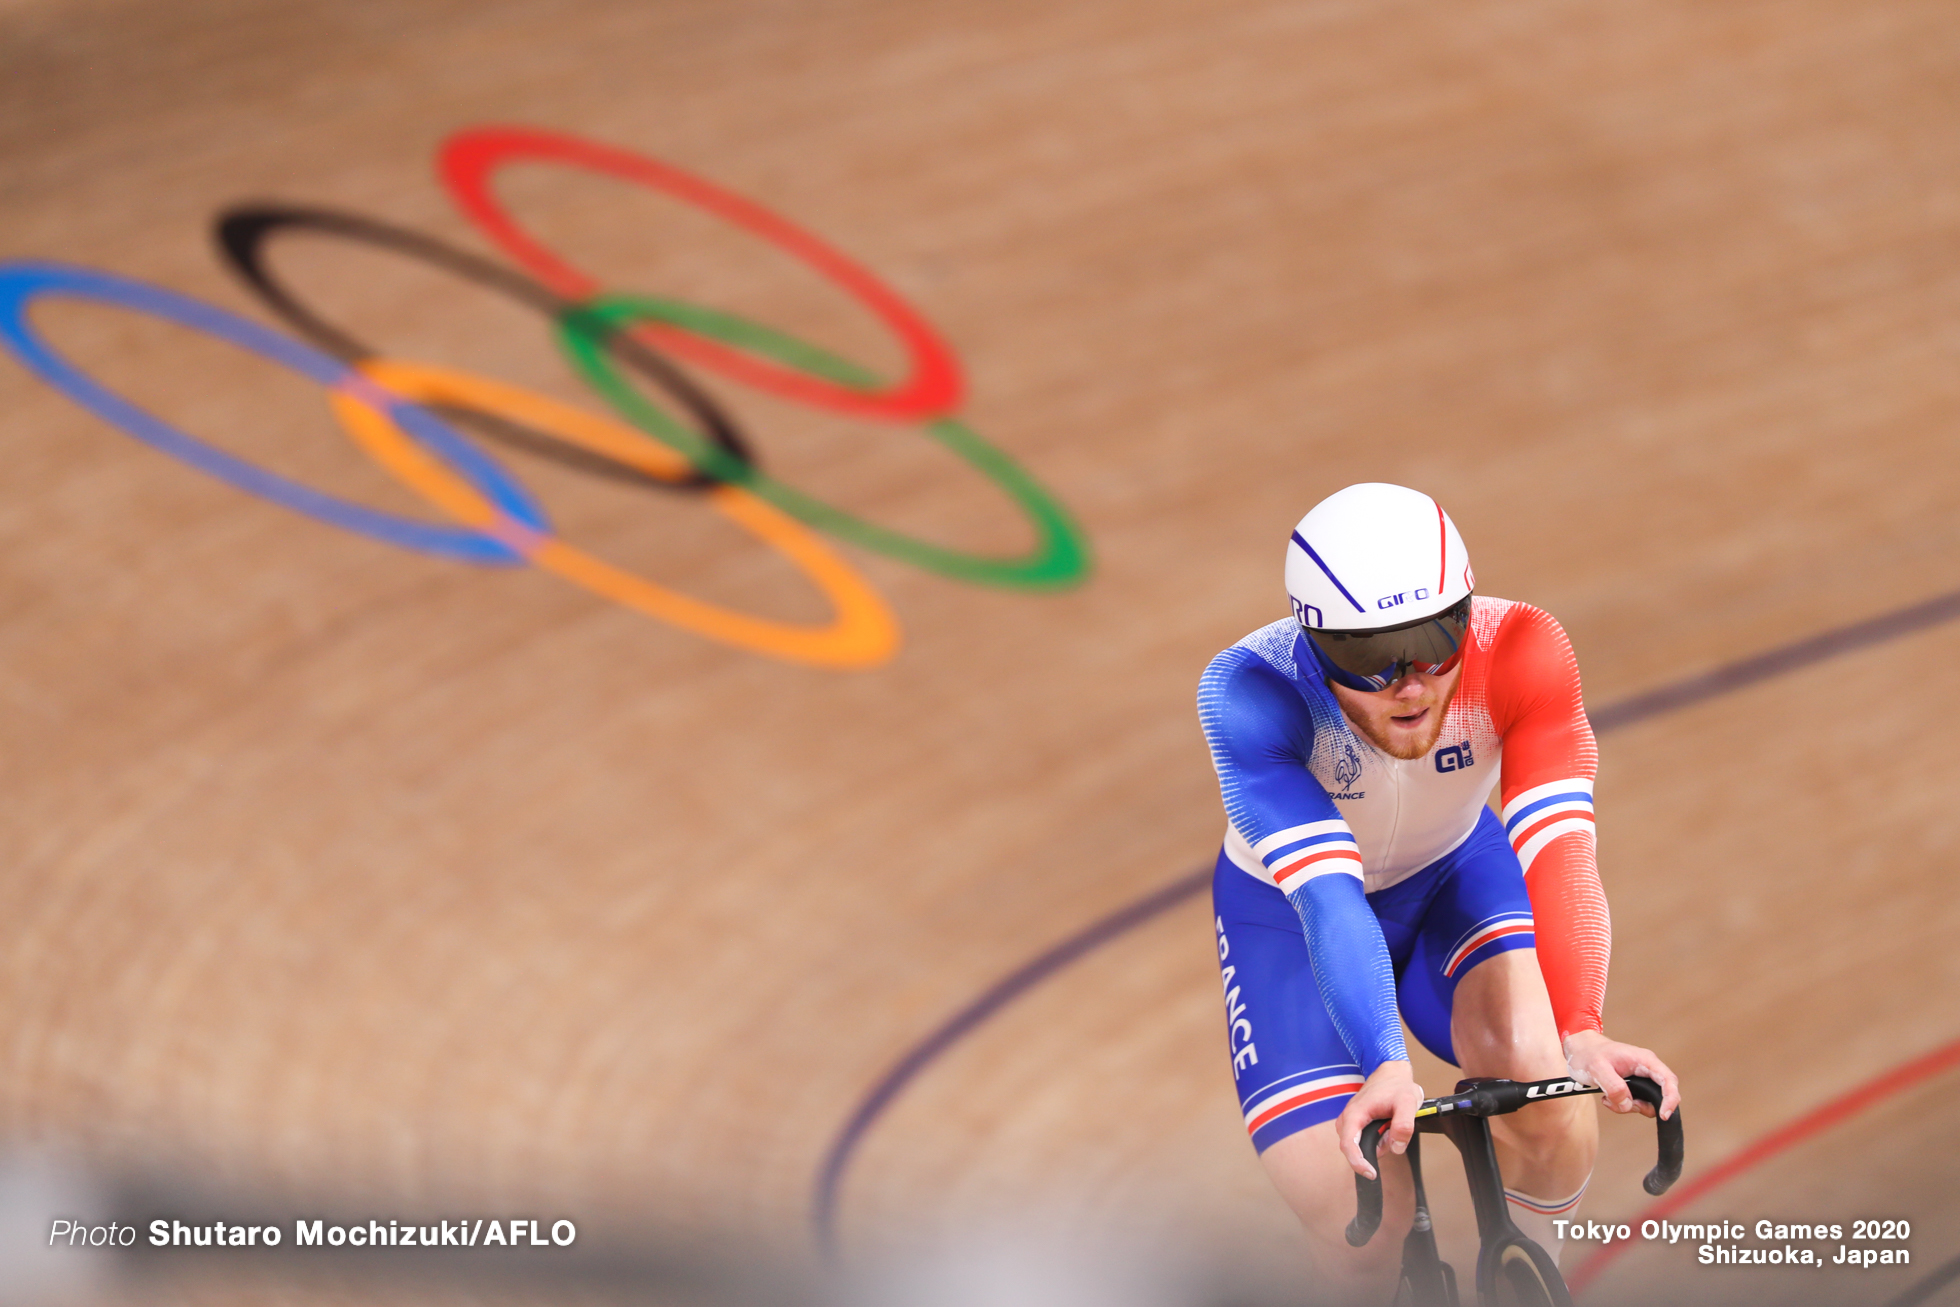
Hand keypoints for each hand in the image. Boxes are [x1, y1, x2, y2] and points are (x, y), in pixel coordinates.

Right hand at [1336, 1061, 1423, 1178]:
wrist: (1391, 1071)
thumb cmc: (1397, 1085)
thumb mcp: (1407, 1103)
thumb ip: (1403, 1126)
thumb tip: (1395, 1148)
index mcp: (1355, 1113)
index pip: (1348, 1144)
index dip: (1357, 1163)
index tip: (1371, 1174)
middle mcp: (1349, 1117)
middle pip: (1351, 1147)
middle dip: (1371, 1151)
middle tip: (1391, 1139)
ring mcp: (1351, 1119)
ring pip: (1358, 1144)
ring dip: (1376, 1143)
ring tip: (1391, 1127)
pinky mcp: (1357, 1121)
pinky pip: (1362, 1138)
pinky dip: (1376, 1139)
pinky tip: (1387, 1128)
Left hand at [1564, 1028, 1679, 1119]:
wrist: (1578, 1050)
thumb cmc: (1588, 1053)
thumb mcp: (1597, 1068)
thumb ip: (1613, 1086)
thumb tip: (1627, 1104)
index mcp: (1644, 1060)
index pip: (1669, 1080)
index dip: (1671, 1099)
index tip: (1664, 1115)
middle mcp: (1646, 1069)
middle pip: (1660, 1096)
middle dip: (1642, 1105)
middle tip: (1622, 1104)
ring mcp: (1640, 1079)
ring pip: (1646, 1103)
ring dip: (1628, 1106)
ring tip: (1607, 1098)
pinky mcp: (1633, 1087)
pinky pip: (1635, 1103)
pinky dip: (1621, 1106)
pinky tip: (1607, 1098)